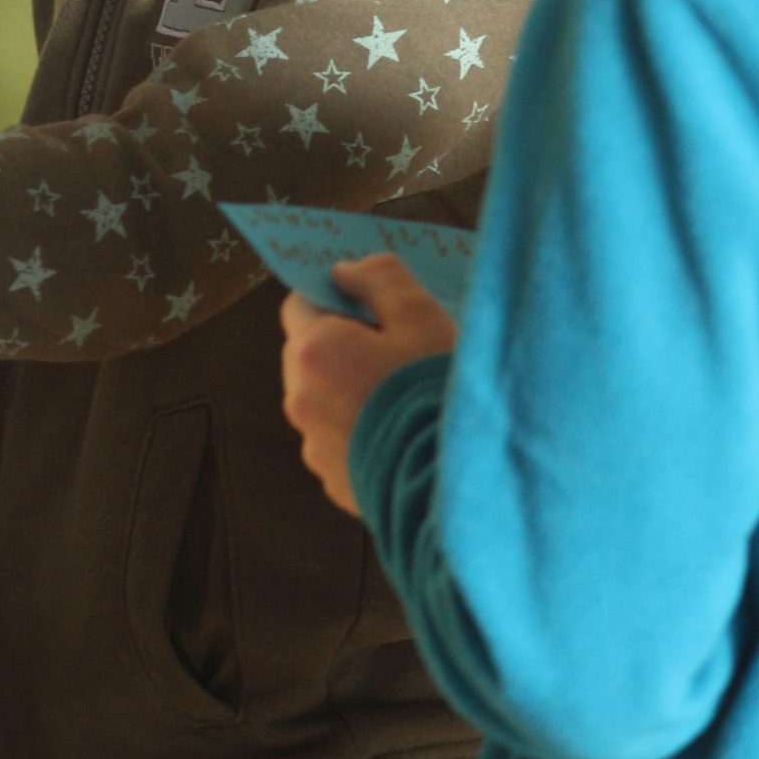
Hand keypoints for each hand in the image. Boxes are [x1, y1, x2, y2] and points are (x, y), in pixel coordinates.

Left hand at [280, 253, 457, 514]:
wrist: (459, 487)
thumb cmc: (437, 391)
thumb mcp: (420, 315)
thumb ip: (379, 278)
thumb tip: (345, 271)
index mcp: (313, 354)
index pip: (299, 305)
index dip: (334, 298)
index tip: (371, 307)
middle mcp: (301, 402)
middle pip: (310, 353)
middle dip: (344, 344)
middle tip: (397, 350)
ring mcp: (316, 449)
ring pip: (325, 399)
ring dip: (353, 389)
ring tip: (405, 396)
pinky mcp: (337, 484)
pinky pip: (342, 440)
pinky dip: (363, 430)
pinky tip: (405, 432)